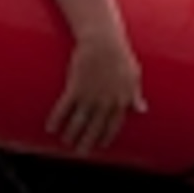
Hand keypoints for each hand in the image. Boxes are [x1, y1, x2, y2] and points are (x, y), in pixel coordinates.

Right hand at [46, 32, 143, 153]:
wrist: (103, 40)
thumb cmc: (120, 54)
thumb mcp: (134, 75)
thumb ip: (135, 95)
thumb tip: (143, 109)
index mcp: (121, 100)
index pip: (113, 125)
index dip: (106, 136)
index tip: (100, 145)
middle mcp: (106, 102)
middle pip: (95, 128)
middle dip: (87, 142)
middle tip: (81, 152)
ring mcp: (90, 96)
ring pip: (79, 122)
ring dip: (72, 134)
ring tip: (66, 142)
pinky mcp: (75, 88)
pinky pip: (64, 108)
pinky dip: (57, 120)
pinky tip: (51, 128)